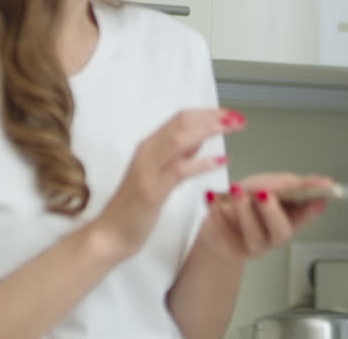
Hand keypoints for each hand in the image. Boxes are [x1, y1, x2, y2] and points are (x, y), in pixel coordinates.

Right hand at [90, 108, 243, 257]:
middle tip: (238, 118)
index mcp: (149, 146)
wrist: (110, 235)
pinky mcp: (151, 190)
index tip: (230, 114)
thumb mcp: (159, 174)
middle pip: (182, 122)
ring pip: (180, 138)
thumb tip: (199, 137)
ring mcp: (148, 169)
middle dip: (213, 116)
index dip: (207, 112)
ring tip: (233, 128)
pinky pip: (180, 170)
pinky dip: (203, 163)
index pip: (180, 118)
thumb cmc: (136, 207)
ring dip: (210, 129)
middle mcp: (147, 151)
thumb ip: (177, 155)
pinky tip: (222, 160)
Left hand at [195, 173, 331, 259]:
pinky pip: (222, 232)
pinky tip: (212, 197)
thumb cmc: (249, 201)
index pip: (306, 215)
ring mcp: (251, 245)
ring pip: (252, 233)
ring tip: (238, 190)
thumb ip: (288, 186)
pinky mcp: (228, 248)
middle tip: (263, 192)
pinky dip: (216, 213)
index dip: (311, 207)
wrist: (220, 219)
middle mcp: (273, 237)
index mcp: (288, 221)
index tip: (315, 195)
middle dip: (273, 211)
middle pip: (280, 230)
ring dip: (244, 210)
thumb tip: (312, 184)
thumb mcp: (269, 186)